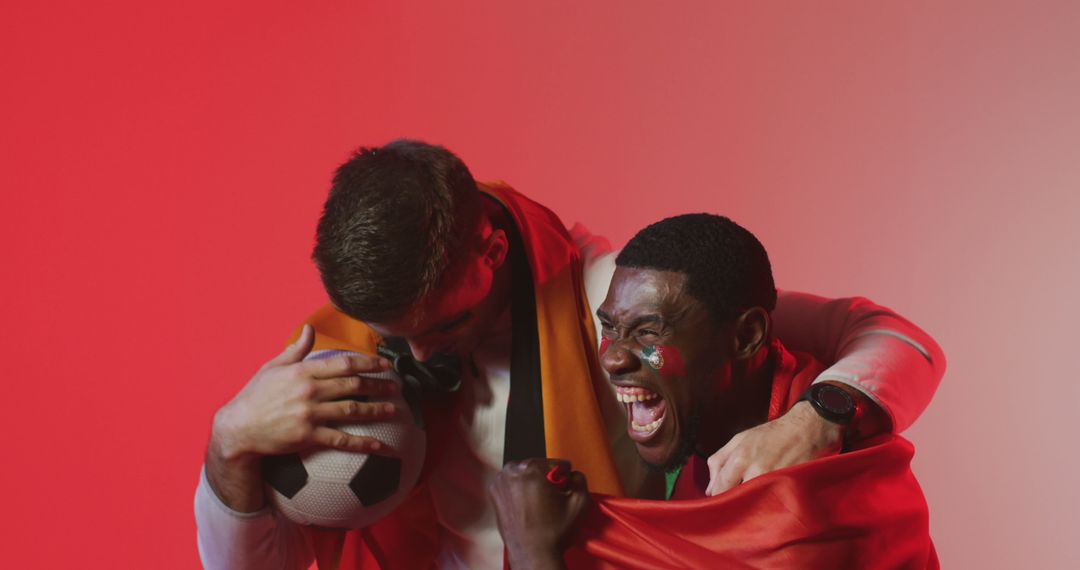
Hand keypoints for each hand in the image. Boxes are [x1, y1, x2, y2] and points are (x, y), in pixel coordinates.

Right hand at [205, 324, 398, 510]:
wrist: (237, 428)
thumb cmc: (255, 396)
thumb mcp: (272, 367)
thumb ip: (296, 349)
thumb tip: (310, 329)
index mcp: (302, 371)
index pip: (343, 363)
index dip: (368, 363)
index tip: (385, 364)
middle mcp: (309, 390)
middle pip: (352, 385)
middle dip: (378, 385)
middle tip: (397, 387)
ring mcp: (309, 414)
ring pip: (351, 410)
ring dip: (376, 410)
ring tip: (394, 410)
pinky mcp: (307, 436)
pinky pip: (340, 440)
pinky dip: (362, 443)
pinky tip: (378, 445)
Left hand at [489, 459, 589, 569]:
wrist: (533, 556)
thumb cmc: (552, 533)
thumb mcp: (579, 503)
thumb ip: (580, 480)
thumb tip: (574, 475)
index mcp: (530, 469)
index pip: (555, 463)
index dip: (564, 474)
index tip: (565, 482)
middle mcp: (511, 472)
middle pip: (538, 466)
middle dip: (547, 478)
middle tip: (554, 496)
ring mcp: (500, 483)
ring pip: (523, 474)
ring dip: (533, 483)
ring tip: (542, 502)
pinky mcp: (495, 495)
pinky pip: (512, 484)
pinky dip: (521, 490)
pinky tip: (530, 506)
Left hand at [705, 401, 842, 495]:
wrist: (805, 430)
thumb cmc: (770, 434)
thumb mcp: (739, 439)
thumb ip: (719, 461)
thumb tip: (710, 488)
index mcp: (740, 458)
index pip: (720, 488)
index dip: (716, 496)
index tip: (717, 500)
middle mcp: (756, 472)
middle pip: (735, 499)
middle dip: (731, 502)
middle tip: (732, 502)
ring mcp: (773, 482)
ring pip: (751, 504)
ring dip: (748, 505)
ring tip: (749, 499)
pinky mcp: (787, 489)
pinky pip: (770, 504)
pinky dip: (764, 504)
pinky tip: (764, 499)